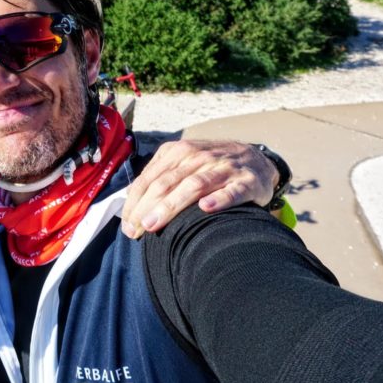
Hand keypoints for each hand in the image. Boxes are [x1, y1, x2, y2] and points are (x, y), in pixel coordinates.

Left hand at [121, 139, 278, 238]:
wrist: (256, 159)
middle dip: (146, 208)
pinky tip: (206, 208)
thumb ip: (160, 177)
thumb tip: (131, 204)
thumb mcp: (183, 163)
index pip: (149, 178)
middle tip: (135, 231)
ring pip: (194, 185)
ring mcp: (224, 168)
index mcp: (178, 152)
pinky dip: (219, 199)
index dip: (135, 202)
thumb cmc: (210, 167)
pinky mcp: (247, 182)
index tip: (127, 226)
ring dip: (171, 205)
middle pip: (166, 183)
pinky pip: (232, 191)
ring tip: (153, 224)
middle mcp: (199, 157)